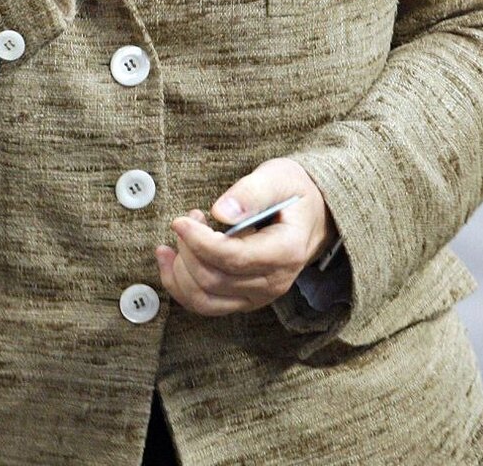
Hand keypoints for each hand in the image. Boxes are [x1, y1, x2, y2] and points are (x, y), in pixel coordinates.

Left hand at [155, 158, 335, 316]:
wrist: (311, 215)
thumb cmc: (293, 192)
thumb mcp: (277, 178)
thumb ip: (250, 193)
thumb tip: (220, 212)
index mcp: (286, 251)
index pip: (233, 258)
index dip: (199, 242)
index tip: (180, 221)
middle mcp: (274, 282)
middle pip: (214, 280)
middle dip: (189, 249)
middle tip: (189, 218)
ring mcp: (259, 296)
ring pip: (204, 299)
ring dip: (181, 271)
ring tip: (181, 237)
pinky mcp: (244, 299)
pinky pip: (205, 304)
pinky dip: (180, 285)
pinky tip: (171, 259)